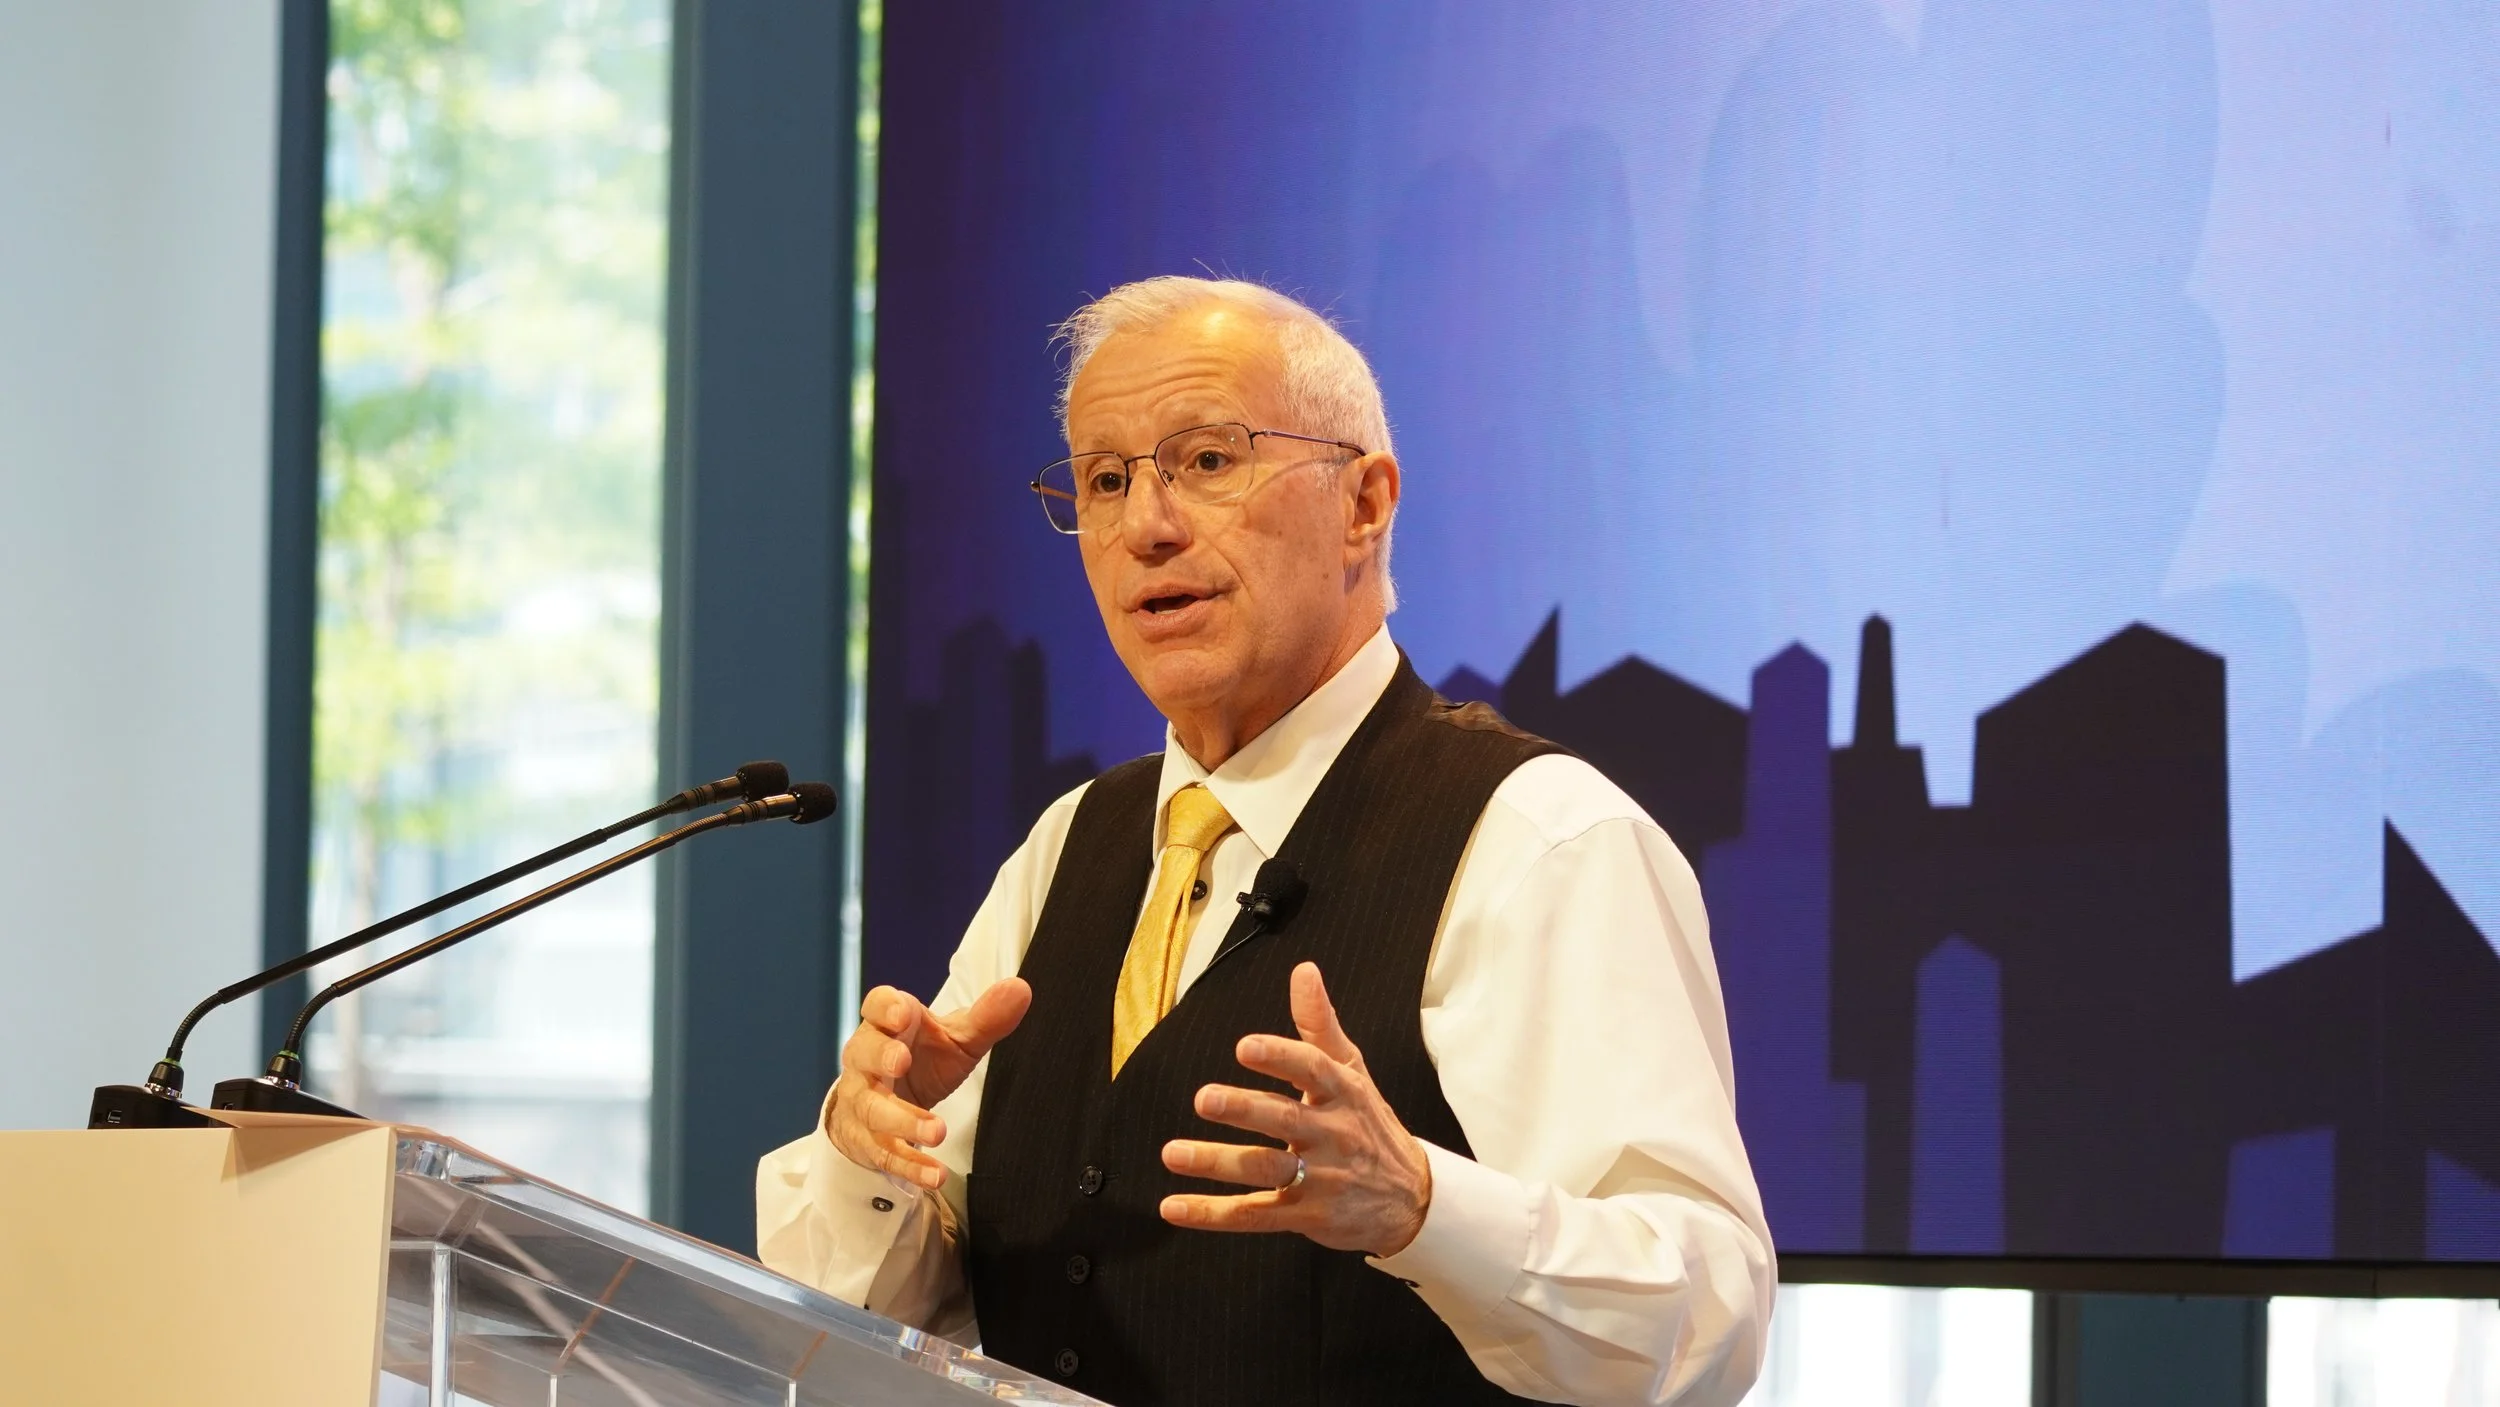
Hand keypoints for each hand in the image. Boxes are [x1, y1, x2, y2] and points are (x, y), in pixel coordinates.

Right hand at [826, 978, 1030, 1189]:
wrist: (886, 1102)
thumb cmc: (922, 1059)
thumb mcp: (955, 1039)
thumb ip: (986, 1017)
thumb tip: (1020, 989)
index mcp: (888, 1025)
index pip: (877, 1005)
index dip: (886, 1007)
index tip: (904, 1013)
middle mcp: (866, 1060)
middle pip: (862, 1053)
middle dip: (880, 1056)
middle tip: (901, 1062)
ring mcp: (862, 1100)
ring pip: (871, 1108)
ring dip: (902, 1120)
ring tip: (937, 1131)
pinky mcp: (866, 1139)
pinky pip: (884, 1152)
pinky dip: (910, 1165)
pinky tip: (936, 1175)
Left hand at [1159, 962, 1433, 1255]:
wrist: (1413, 1200)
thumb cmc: (1370, 1125)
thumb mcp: (1353, 1073)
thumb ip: (1320, 1024)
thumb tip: (1303, 970)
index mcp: (1342, 1093)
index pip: (1313, 1070)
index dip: (1280, 1057)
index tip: (1245, 1047)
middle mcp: (1333, 1135)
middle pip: (1285, 1120)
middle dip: (1244, 1110)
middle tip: (1203, 1098)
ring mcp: (1321, 1179)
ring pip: (1265, 1168)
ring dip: (1217, 1163)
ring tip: (1173, 1153)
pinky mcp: (1307, 1216)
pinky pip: (1255, 1215)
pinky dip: (1213, 1214)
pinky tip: (1175, 1207)